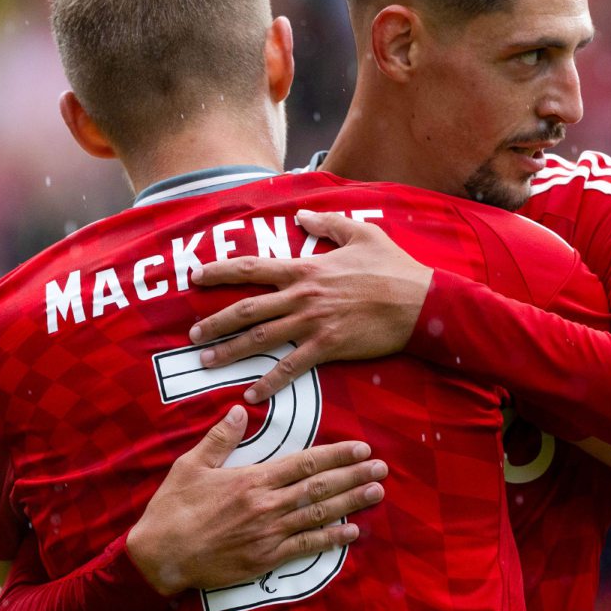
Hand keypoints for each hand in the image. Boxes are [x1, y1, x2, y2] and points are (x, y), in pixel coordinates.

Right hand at [125, 406, 387, 595]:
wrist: (160, 556)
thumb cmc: (173, 508)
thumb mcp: (192, 465)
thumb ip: (221, 438)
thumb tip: (242, 409)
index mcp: (252, 479)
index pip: (304, 463)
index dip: (335, 455)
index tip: (360, 448)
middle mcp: (267, 506)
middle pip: (319, 488)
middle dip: (353, 476)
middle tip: (381, 468)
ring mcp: (269, 534)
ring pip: (319, 515)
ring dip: (351, 503)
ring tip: (376, 493)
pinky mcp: (266, 559)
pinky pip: (306, 547)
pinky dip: (331, 539)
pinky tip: (352, 531)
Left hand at [187, 209, 432, 401]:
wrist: (419, 301)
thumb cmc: (393, 267)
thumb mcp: (361, 233)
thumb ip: (327, 224)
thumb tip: (301, 215)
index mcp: (305, 269)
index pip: (252, 268)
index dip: (220, 272)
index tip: (196, 277)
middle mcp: (301, 296)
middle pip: (247, 309)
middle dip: (215, 322)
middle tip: (192, 334)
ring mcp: (312, 323)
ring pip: (260, 339)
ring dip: (230, 352)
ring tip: (206, 363)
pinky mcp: (327, 347)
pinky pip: (290, 368)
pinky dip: (268, 382)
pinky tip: (251, 395)